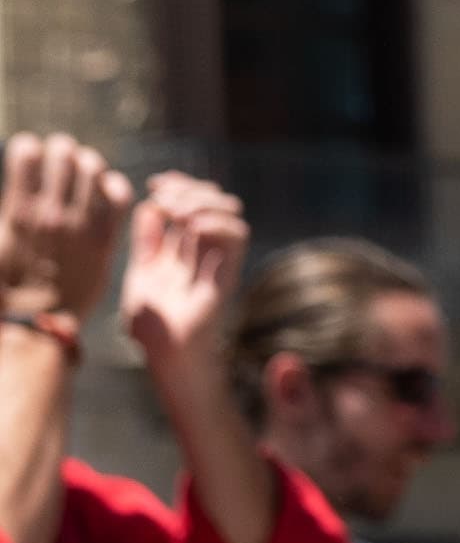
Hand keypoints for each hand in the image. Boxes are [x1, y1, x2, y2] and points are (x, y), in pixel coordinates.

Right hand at [0, 134, 133, 333]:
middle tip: (57, 158)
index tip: (27, 154)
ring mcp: (81, 227)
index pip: (26, 151)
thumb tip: (13, 199)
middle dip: (58, 150)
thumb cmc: (5, 288)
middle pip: (63, 153)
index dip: (26, 148)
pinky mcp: (105, 242)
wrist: (35, 326)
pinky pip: (120, 198)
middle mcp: (51, 214)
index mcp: (18, 213)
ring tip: (81, 170)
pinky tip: (104, 188)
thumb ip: (6, 214)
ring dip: (86, 162)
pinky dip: (114, 186)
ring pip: (92, 168)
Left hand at [119, 173, 250, 376]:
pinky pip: (236, 238)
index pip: (192, 201)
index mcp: (183, 249)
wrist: (164, 358)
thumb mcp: (140, 275)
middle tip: (165, 197)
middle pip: (214, 199)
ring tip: (179, 211)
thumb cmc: (151, 327)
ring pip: (231, 211)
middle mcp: (204, 251)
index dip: (179, 185)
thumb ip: (145, 244)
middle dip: (190, 189)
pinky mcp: (227, 275)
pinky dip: (216, 224)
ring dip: (204, 202)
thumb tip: (147, 207)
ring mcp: (219, 262)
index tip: (155, 184)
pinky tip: (192, 227)